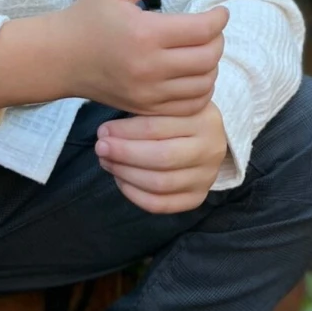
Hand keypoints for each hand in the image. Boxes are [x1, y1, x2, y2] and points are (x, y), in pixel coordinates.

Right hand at [0, 0, 226, 115]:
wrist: (59, 58)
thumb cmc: (88, 16)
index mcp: (145, 33)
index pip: (203, 30)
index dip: (219, 19)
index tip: (219, 12)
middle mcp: (149, 67)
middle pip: (208, 58)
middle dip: (218, 40)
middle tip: (211, 29)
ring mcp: (147, 93)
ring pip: (204, 84)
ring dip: (212, 65)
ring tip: (202, 50)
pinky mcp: (144, 108)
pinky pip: (190, 106)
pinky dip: (202, 90)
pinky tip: (194, 74)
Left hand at [95, 103, 229, 213]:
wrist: (207, 137)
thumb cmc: (178, 117)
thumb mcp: (169, 106)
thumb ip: (144, 113)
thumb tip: (106, 133)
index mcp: (203, 119)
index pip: (156, 127)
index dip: (124, 131)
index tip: (103, 131)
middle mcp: (211, 149)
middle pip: (162, 157)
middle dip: (124, 154)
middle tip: (100, 148)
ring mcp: (207, 176)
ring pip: (160, 183)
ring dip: (126, 174)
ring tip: (107, 162)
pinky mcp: (198, 197)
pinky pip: (161, 204)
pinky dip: (135, 195)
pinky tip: (120, 180)